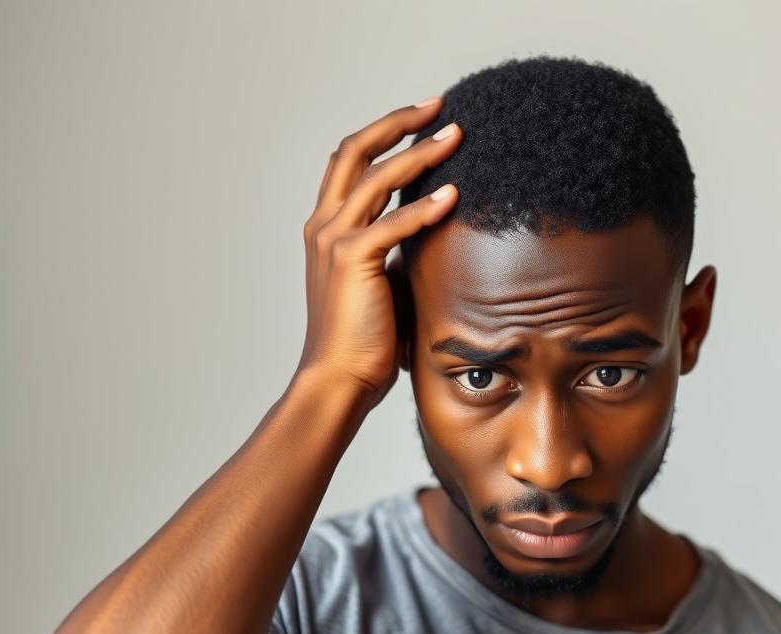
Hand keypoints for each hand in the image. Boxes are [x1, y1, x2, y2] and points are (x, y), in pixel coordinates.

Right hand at [298, 95, 462, 407]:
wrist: (338, 380)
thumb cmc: (363, 344)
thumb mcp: (382, 286)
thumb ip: (398, 255)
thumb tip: (433, 238)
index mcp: (327, 229)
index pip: (351, 164)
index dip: (384, 136)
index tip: (423, 121)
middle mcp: (324, 226)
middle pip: (356, 151)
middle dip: (398, 123)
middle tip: (439, 107)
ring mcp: (334, 240)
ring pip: (377, 177)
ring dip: (419, 153)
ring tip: (456, 136)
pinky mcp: (352, 261)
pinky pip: (393, 223)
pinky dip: (424, 206)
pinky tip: (454, 196)